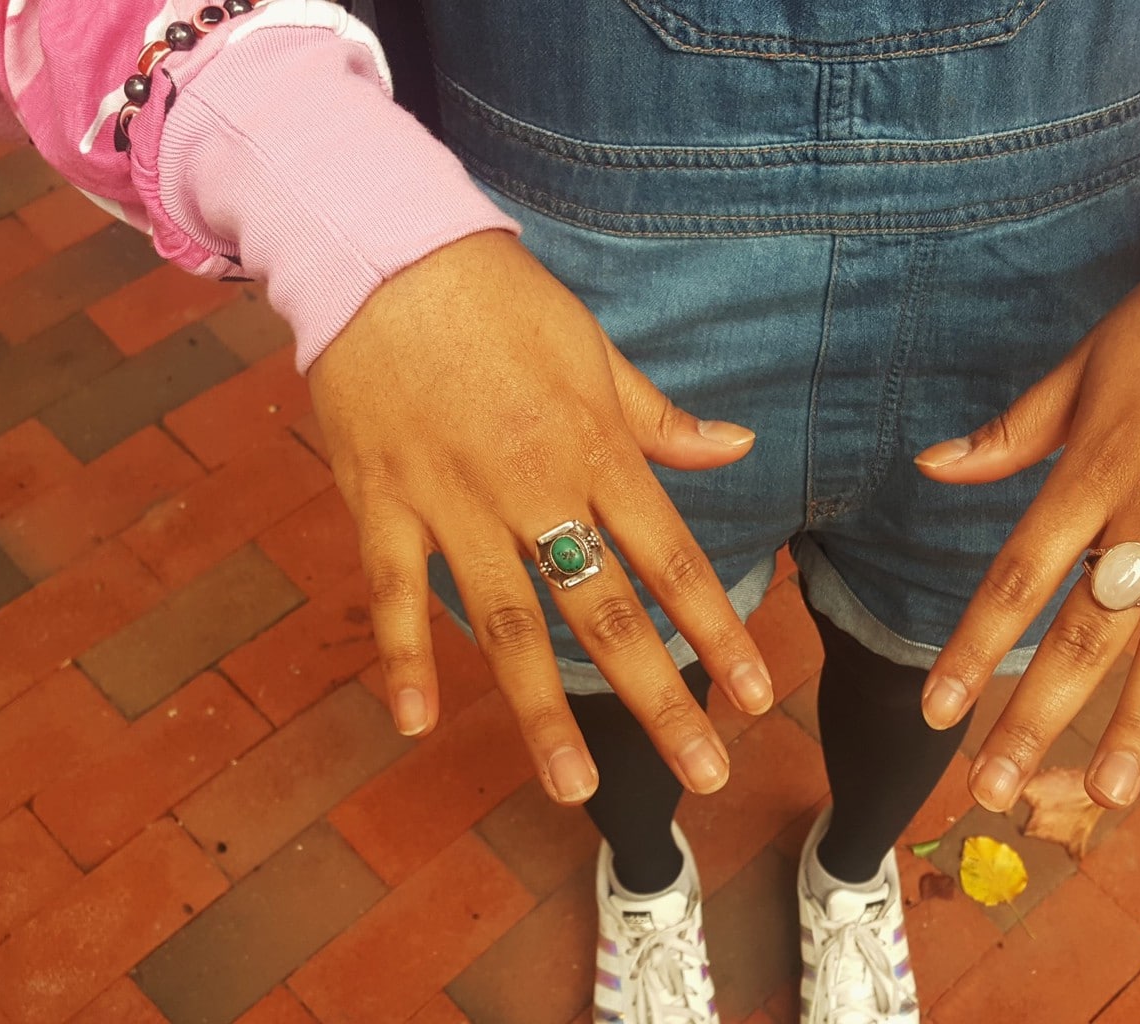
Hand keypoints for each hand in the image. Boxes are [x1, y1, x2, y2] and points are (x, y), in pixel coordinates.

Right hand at [309, 231, 773, 803]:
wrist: (384, 251)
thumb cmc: (500, 299)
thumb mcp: (595, 350)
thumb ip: (660, 417)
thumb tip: (738, 447)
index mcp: (594, 449)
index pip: (672, 557)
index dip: (718, 631)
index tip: (757, 695)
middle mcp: (532, 487)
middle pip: (604, 610)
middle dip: (660, 697)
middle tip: (705, 772)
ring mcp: (453, 502)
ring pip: (505, 624)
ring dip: (543, 712)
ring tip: (578, 789)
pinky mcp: (382, 503)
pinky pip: (394, 593)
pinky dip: (403, 657)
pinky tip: (416, 723)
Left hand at [915, 195, 1139, 811]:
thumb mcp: (1086, 361)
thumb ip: (1014, 430)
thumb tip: (932, 465)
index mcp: (1098, 466)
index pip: (1018, 577)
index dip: (971, 650)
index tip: (934, 713)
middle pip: (1090, 629)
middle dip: (1037, 714)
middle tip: (997, 788)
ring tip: (1109, 793)